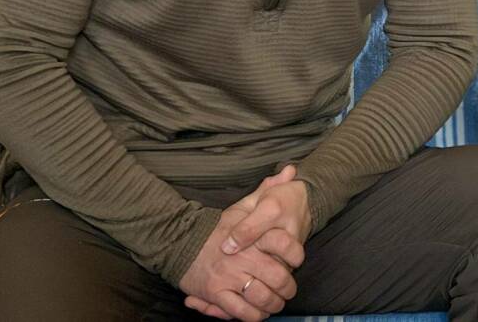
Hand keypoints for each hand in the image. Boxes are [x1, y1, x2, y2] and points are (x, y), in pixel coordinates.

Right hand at [179, 167, 304, 320]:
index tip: (297, 261)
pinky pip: (241, 311)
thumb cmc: (217, 227)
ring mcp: (229, 277)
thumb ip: (267, 191)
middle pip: (278, 277)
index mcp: (251, 236)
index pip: (283, 244)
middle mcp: (242, 257)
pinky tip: (259, 313)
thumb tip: (290, 170)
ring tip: (277, 303)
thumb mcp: (242, 206)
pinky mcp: (216, 294)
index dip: (296, 256)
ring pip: (262, 297)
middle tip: (288, 289)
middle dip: (288, 287)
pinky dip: (254, 316)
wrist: (181, 242)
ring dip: (273, 304)